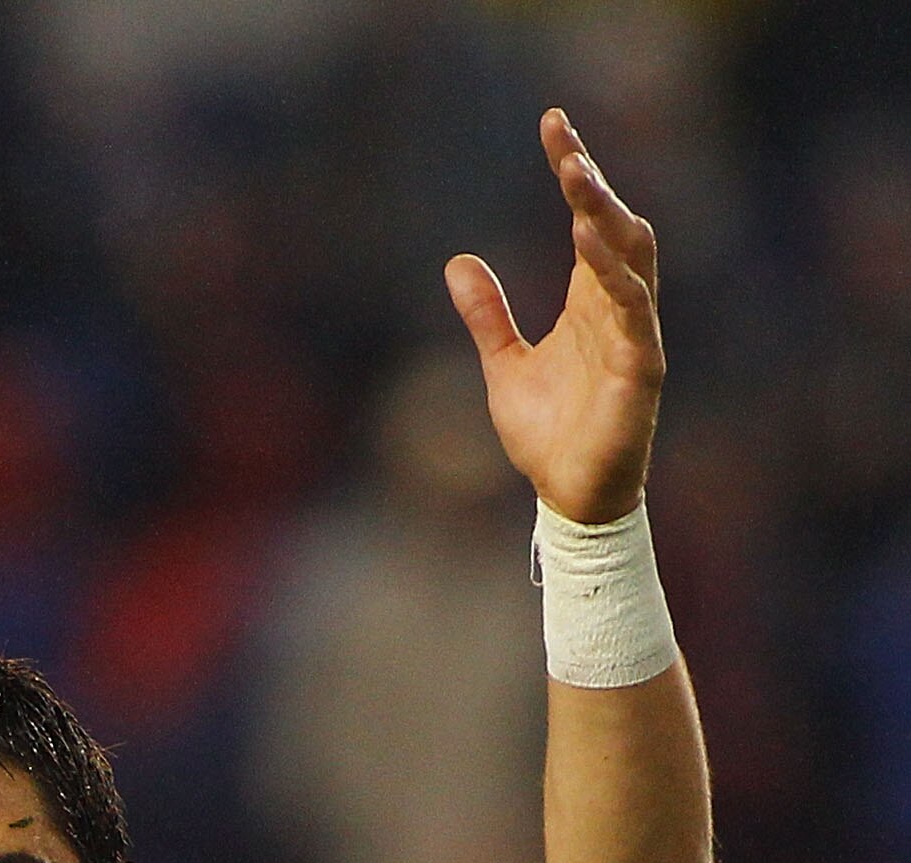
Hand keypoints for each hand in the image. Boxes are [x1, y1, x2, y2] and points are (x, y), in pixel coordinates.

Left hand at [447, 108, 662, 525]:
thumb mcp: (503, 367)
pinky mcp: (641, 367)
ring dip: (602, 214)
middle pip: (614, 225)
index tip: (552, 127)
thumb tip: (457, 263)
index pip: (587, 221)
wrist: (569, 500)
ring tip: (574, 176)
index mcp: (590, 301)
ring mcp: (635, 334)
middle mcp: (618, 307)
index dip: (573, 173)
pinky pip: (633, 309)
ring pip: (630, 257)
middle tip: (563, 143)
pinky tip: (587, 242)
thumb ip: (487, 316)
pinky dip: (613, 274)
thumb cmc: (548, 436)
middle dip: (591, 183)